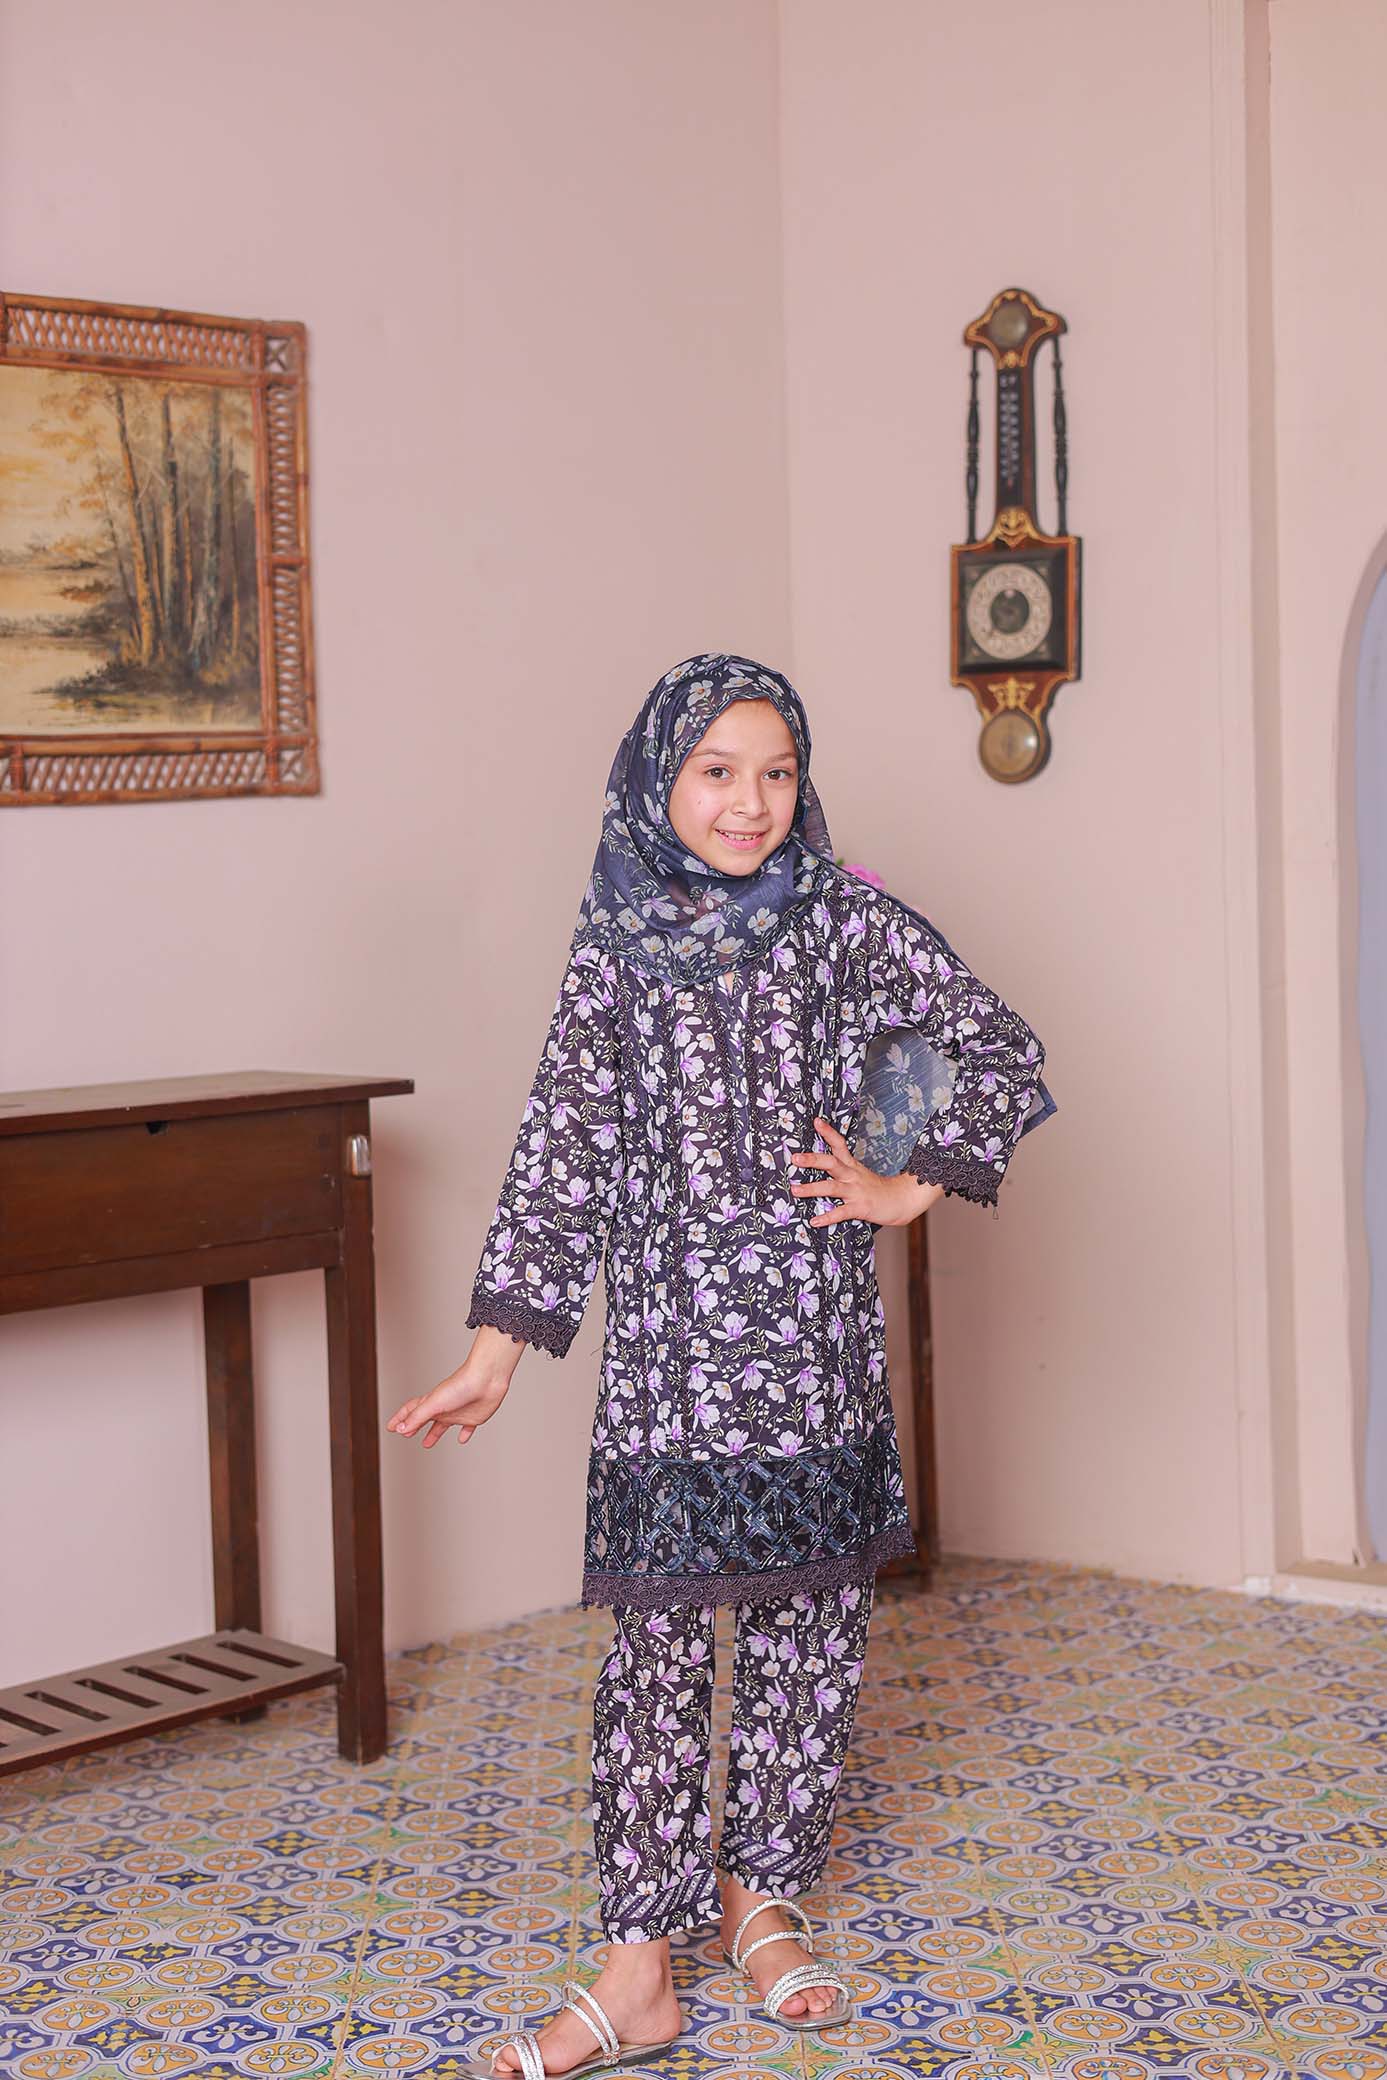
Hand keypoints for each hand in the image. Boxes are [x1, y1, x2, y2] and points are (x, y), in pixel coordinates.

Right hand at [386, 1325, 521, 1447]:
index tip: (391, 1427)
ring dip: (434, 1433)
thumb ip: (417, 1417)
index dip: (400, 1419)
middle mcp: (444, 1408)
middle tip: (405, 1434)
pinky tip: (462, 1440)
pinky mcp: (473, 1417)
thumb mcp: (434, 1404)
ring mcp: (458, 1412)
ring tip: (427, 1443)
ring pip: (443, 1425)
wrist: (488, 1379)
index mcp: (432, 1402)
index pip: (411, 1411)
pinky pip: (468, 1428)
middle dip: (414, 1426)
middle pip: (425, 1418)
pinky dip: (464, 1434)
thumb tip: (401, 1429)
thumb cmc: (461, 1386)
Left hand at [788, 1115, 945, 1227]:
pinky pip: (841, 1212)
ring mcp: (856, 1191)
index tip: (816, 1121)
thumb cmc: (877, 1189)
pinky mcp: (860, 1208)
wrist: (903, 1200)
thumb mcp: (860, 1174)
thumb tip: (820, 1165)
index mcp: (852, 1166)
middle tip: (795, 1158)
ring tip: (795, 1190)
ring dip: (812, 1188)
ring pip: (832, 1187)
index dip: (828, 1132)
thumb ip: (842, 1171)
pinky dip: (827, 1217)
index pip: (839, 1144)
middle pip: (831, 1163)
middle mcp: (852, 1176)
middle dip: (812, 1160)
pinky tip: (814, 1221)